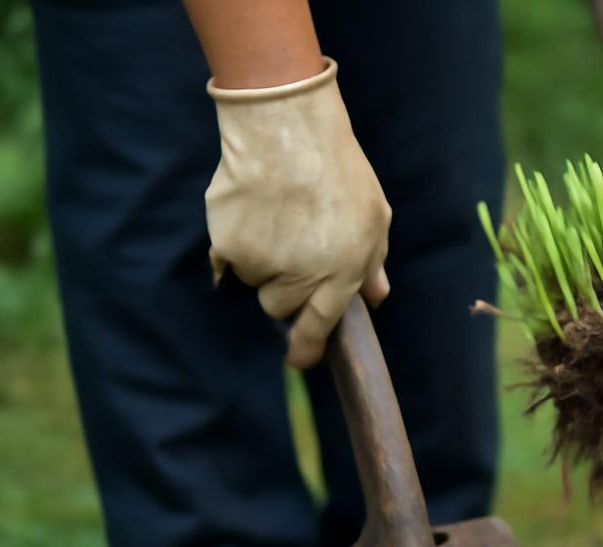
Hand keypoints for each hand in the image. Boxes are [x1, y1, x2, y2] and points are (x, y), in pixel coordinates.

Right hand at [205, 59, 390, 367]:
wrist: (285, 129)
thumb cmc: (338, 171)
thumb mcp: (373, 218)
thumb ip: (372, 263)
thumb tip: (377, 297)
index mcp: (339, 276)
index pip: (318, 328)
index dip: (306, 349)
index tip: (298, 360)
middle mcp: (297, 277)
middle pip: (280, 306)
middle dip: (286, 287)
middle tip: (296, 246)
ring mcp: (258, 262)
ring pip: (254, 279)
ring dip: (263, 260)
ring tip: (278, 215)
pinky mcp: (225, 243)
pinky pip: (227, 256)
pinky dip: (237, 238)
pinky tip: (254, 206)